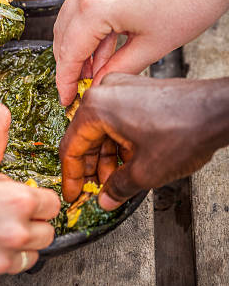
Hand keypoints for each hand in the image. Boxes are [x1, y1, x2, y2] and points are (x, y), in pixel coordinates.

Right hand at [0, 169, 59, 285]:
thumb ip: (6, 187)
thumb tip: (16, 192)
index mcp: (16, 202)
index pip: (53, 205)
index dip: (43, 201)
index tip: (38, 202)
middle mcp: (13, 233)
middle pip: (47, 235)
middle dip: (36, 225)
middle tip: (22, 218)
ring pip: (29, 257)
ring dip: (21, 246)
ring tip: (0, 234)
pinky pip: (0, 270)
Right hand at [53, 0, 228, 105]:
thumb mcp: (151, 46)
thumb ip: (117, 70)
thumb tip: (97, 86)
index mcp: (96, 5)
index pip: (69, 51)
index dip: (65, 80)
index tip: (66, 99)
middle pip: (63, 34)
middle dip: (69, 64)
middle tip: (77, 88)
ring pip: (72, 19)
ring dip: (79, 46)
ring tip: (93, 73)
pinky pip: (85, 4)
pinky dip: (90, 28)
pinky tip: (102, 50)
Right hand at [60, 74, 224, 208]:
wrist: (217, 109)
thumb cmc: (184, 129)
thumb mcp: (145, 171)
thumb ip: (118, 188)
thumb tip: (106, 198)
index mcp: (96, 107)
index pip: (71, 147)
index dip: (71, 177)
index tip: (73, 194)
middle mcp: (104, 91)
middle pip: (86, 136)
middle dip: (91, 168)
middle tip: (93, 191)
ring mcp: (121, 87)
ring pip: (103, 128)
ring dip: (107, 157)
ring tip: (115, 182)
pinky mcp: (136, 89)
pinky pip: (118, 118)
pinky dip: (120, 142)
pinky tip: (129, 162)